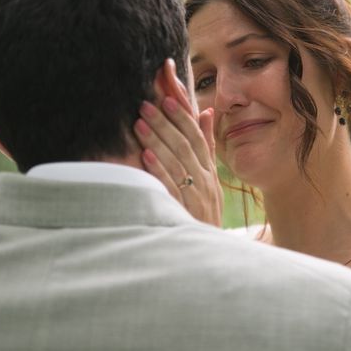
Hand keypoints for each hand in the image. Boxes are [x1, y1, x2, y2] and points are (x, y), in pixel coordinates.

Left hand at [133, 97, 222, 226]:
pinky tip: (145, 156)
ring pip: (175, 162)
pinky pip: (170, 186)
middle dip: (164, 124)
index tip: (167, 99)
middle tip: (145, 105)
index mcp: (209, 171)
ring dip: (157, 141)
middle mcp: (204, 180)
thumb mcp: (211, 179)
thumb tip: (205, 114)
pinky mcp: (183, 210)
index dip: (182, 118)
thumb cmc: (205, 212)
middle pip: (184, 146)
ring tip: (139, 124)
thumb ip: (207, 147)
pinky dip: (158, 170)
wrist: (209, 250)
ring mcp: (195, 195)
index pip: (197, 138)